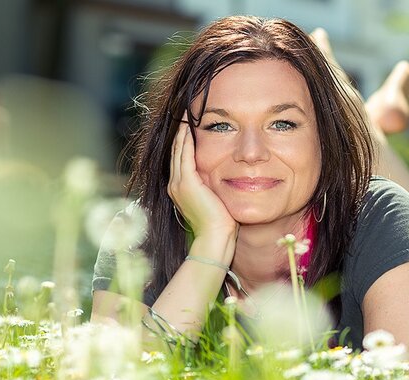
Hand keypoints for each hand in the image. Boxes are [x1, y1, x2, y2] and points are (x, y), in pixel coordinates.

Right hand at [168, 115, 237, 238]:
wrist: (216, 239)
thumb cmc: (223, 225)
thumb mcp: (219, 200)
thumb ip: (218, 187)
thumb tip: (234, 176)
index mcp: (182, 189)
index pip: (182, 158)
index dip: (185, 141)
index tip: (192, 124)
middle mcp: (175, 185)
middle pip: (177, 151)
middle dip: (182, 132)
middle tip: (186, 112)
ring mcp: (178, 184)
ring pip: (178, 150)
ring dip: (182, 131)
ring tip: (186, 113)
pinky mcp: (185, 183)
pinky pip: (184, 154)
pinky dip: (186, 139)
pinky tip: (190, 125)